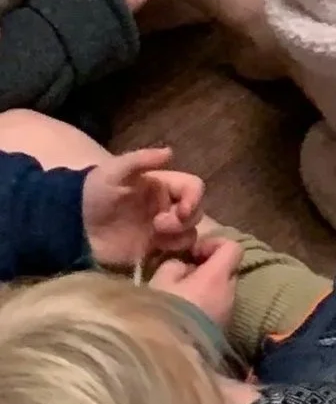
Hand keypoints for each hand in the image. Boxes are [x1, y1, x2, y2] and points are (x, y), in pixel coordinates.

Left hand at [81, 144, 205, 268]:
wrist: (70, 225)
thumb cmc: (94, 193)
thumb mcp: (114, 171)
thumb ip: (141, 160)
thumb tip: (171, 152)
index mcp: (163, 186)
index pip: (194, 188)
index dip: (195, 198)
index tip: (183, 209)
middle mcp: (167, 206)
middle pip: (196, 211)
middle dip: (185, 220)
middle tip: (159, 226)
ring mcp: (160, 230)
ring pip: (189, 232)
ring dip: (181, 235)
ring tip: (157, 239)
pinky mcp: (151, 250)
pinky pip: (176, 251)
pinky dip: (175, 251)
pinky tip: (158, 250)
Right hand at [150, 237, 242, 333]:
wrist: (169, 360)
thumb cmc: (163, 314)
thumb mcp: (159, 282)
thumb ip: (174, 266)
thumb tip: (185, 267)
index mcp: (218, 277)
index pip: (233, 248)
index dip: (213, 244)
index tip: (192, 252)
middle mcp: (230, 293)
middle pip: (227, 269)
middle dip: (208, 267)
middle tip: (182, 275)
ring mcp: (228, 313)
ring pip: (222, 290)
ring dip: (205, 288)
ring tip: (179, 297)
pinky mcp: (222, 330)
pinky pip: (217, 308)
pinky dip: (205, 305)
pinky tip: (183, 315)